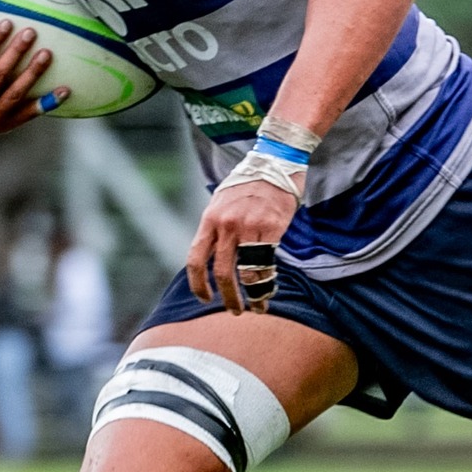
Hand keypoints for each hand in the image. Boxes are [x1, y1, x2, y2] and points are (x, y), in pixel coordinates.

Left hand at [187, 180, 297, 314]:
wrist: (275, 162)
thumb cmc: (247, 184)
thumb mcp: (221, 203)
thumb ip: (215, 229)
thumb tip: (211, 258)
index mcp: (210, 219)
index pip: (196, 259)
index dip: (198, 284)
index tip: (205, 298)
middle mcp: (227, 224)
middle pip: (222, 271)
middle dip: (227, 297)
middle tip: (234, 310)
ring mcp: (249, 226)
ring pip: (247, 271)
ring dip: (252, 295)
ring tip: (257, 306)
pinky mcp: (272, 227)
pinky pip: (268, 262)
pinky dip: (268, 280)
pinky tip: (270, 288)